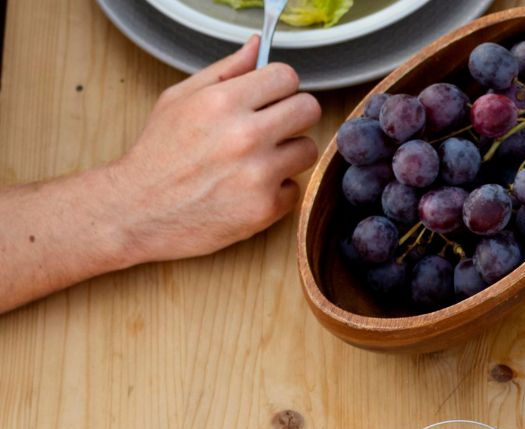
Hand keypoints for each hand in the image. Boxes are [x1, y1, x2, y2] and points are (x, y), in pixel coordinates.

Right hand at [106, 35, 321, 263]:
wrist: (139, 210)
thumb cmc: (159, 152)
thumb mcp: (179, 99)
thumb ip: (224, 70)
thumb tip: (257, 47)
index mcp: (224, 102)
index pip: (287, 77)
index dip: (279, 87)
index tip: (270, 97)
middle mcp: (246, 136)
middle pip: (309, 109)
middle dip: (293, 115)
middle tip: (271, 127)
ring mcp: (259, 174)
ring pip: (307, 149)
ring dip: (287, 154)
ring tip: (255, 160)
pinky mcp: (266, 207)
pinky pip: (295, 187)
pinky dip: (276, 189)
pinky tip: (247, 189)